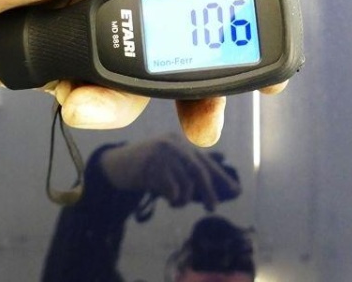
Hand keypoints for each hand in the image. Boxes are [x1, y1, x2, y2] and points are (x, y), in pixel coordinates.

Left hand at [0, 0, 285, 145]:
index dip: (227, 24)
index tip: (258, 63)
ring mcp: (80, 30)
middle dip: (190, 86)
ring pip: (132, 79)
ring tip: (92, 101)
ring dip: (125, 100)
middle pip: (171, 45)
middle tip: (206, 120)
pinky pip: (89, 95)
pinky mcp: (51, 65)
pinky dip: (89, 105)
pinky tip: (70, 101)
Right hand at [99, 134, 240, 211]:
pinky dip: (173, 198)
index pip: (206, 161)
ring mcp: (162, 154)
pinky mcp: (150, 165)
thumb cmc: (145, 168)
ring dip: (183, 199)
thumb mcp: (168, 164)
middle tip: (212, 208)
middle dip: (209, 192)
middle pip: (199, 171)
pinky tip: (169, 200)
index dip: (222, 177)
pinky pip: (171, 188)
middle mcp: (174, 145)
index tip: (236, 192)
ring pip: (185, 182)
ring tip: (176, 203)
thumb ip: (188, 171)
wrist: (115, 165)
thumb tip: (213, 188)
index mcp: (181, 143)